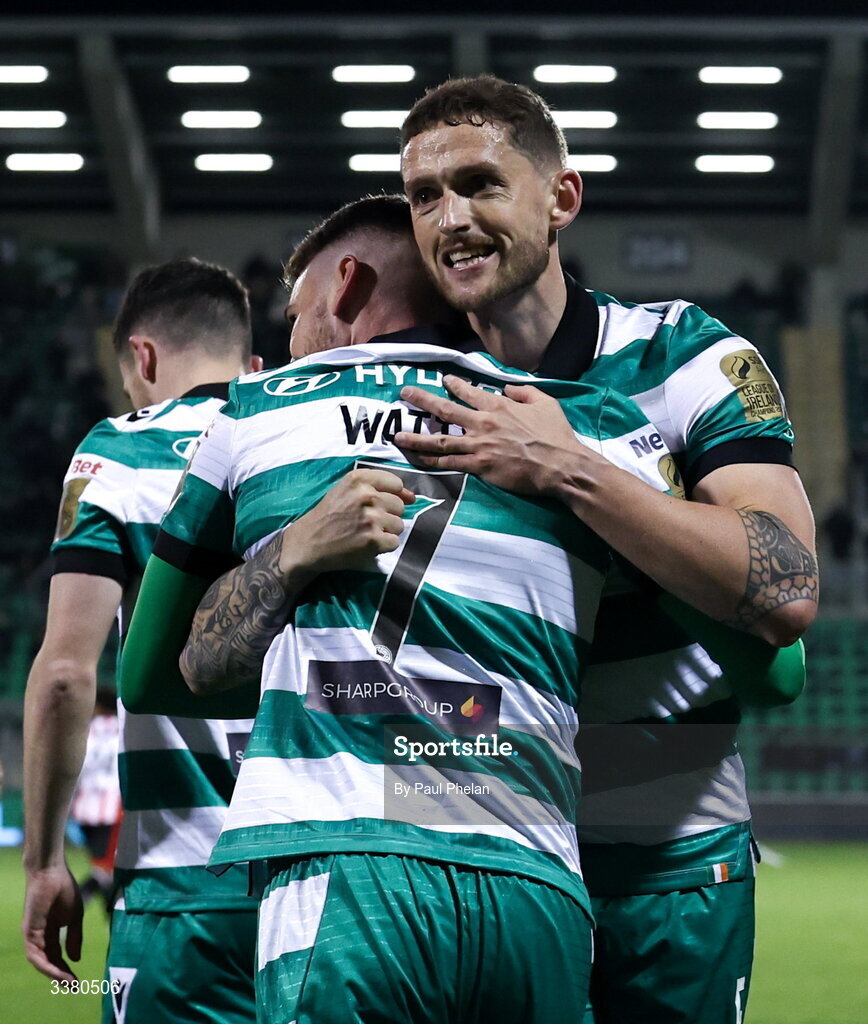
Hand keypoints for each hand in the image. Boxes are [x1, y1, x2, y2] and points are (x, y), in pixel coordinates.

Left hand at [22, 864, 82, 981]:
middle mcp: (40, 936)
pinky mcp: (28, 932)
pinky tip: (58, 971)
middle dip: (61, 976)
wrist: (52, 871)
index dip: (67, 968)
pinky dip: (46, 965)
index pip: (58, 956)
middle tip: (73, 987)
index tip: (79, 980)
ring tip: (68, 982)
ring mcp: (32, 935)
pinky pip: (35, 955)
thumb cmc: (64, 889)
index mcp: (51, 931)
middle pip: (49, 962)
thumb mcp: (75, 917)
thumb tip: (75, 960)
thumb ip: (74, 938)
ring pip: (41, 962)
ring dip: (54, 974)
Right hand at [288, 468, 415, 573]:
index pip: (396, 484)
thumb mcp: (347, 491)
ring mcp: (371, 518)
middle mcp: (367, 495)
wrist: (308, 542)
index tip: (376, 505)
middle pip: (399, 506)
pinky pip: (394, 542)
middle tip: (366, 522)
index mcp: (359, 479)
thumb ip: (379, 488)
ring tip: (365, 533)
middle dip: (387, 515)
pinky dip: (383, 546)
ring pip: (399, 525)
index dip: (390, 496)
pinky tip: (366, 544)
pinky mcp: (373, 539)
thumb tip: (413, 497)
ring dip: (386, 531)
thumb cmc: (329, 515)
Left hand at [395, 375, 582, 495]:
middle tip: (405, 393)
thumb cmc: (555, 435)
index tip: (444, 380)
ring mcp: (478, 445)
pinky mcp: (479, 467)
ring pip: (439, 440)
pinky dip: (430, 462)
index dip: (454, 384)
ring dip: (416, 437)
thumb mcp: (546, 403)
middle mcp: (483, 423)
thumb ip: (524, 392)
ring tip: (397, 436)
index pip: (469, 391)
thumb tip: (507, 389)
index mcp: (498, 406)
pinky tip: (416, 461)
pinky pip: (449, 464)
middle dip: (423, 400)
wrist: (559, 465)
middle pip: (445, 409)